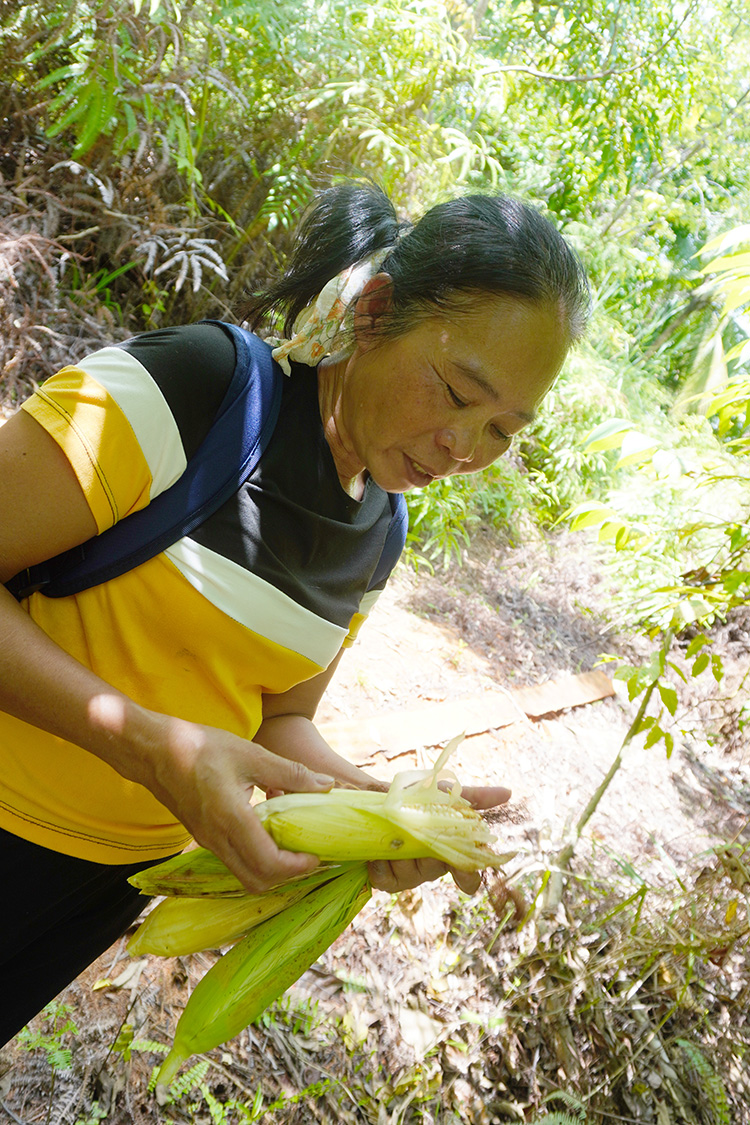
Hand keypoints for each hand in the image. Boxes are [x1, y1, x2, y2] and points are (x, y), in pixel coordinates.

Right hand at [135, 714, 333, 894]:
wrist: (152, 751)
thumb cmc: (199, 748)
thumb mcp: (250, 754)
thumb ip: (290, 772)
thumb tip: (326, 784)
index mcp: (230, 819)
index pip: (268, 863)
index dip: (297, 867)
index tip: (316, 855)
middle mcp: (216, 839)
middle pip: (257, 880)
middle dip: (287, 874)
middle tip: (308, 854)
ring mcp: (206, 841)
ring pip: (244, 873)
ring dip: (271, 865)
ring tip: (291, 838)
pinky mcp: (202, 836)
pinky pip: (233, 858)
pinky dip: (255, 852)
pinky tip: (267, 822)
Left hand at [367, 783, 510, 894]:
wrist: (372, 795)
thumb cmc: (412, 795)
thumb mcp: (441, 791)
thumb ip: (473, 797)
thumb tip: (508, 793)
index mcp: (450, 849)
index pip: (468, 874)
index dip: (468, 875)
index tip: (465, 869)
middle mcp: (432, 866)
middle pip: (436, 869)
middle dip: (426, 847)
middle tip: (414, 824)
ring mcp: (409, 874)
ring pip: (411, 875)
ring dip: (400, 850)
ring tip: (390, 829)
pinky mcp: (385, 878)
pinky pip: (387, 879)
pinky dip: (381, 863)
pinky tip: (376, 850)